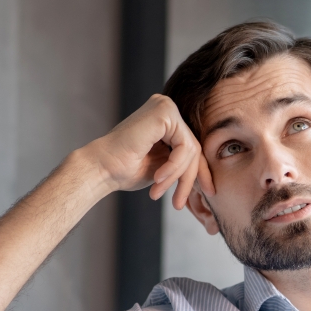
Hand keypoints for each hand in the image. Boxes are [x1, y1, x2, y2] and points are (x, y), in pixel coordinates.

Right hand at [78, 94, 214, 209]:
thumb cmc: (125, 170)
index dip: (201, 173)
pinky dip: (174, 167)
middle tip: (178, 204)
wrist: (102, 169)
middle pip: (194, 148)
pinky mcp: (165, 112)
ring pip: (191, 150)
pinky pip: (185, 146)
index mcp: (165, 119)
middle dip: (188, 179)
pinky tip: (158, 178)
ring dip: (177, 177)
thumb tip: (208, 174)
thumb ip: (183, 164)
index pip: (192, 147)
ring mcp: (166, 106)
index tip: (209, 193)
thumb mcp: (164, 168)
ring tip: (158, 191)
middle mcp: (166, 107)